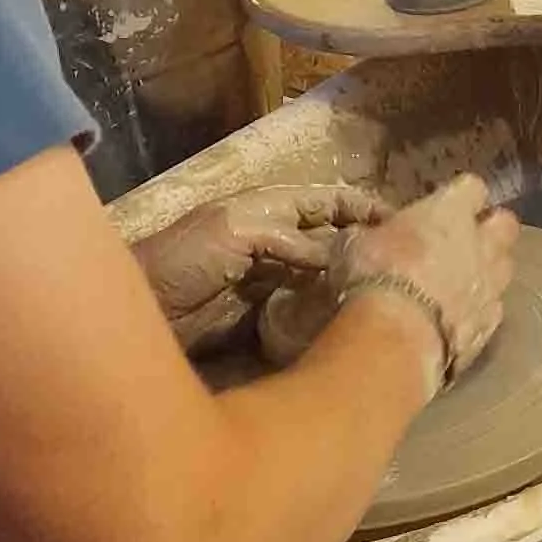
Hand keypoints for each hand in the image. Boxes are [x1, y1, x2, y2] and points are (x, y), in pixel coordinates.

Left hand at [138, 183, 388, 355]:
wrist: (134, 316)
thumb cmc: (177, 260)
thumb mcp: (235, 232)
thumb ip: (288, 238)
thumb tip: (339, 256)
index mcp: (267, 214)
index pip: (327, 203)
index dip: (363, 208)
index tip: (404, 223)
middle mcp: (275, 250)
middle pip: (333, 248)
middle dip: (366, 255)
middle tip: (408, 273)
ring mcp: (272, 292)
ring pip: (325, 289)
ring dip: (352, 296)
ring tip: (391, 307)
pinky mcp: (265, 331)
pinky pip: (308, 326)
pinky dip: (329, 329)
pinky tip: (353, 337)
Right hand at [342, 175, 518, 385]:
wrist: (398, 338)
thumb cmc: (374, 277)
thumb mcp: (354, 245)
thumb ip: (369, 234)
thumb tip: (364, 235)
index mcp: (451, 211)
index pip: (472, 188)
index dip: (461, 195)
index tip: (445, 204)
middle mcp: (482, 243)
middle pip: (505, 224)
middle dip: (491, 228)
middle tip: (466, 239)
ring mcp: (492, 285)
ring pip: (505, 267)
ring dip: (489, 270)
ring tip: (465, 281)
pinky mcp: (490, 324)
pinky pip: (493, 309)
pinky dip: (480, 310)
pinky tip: (461, 318)